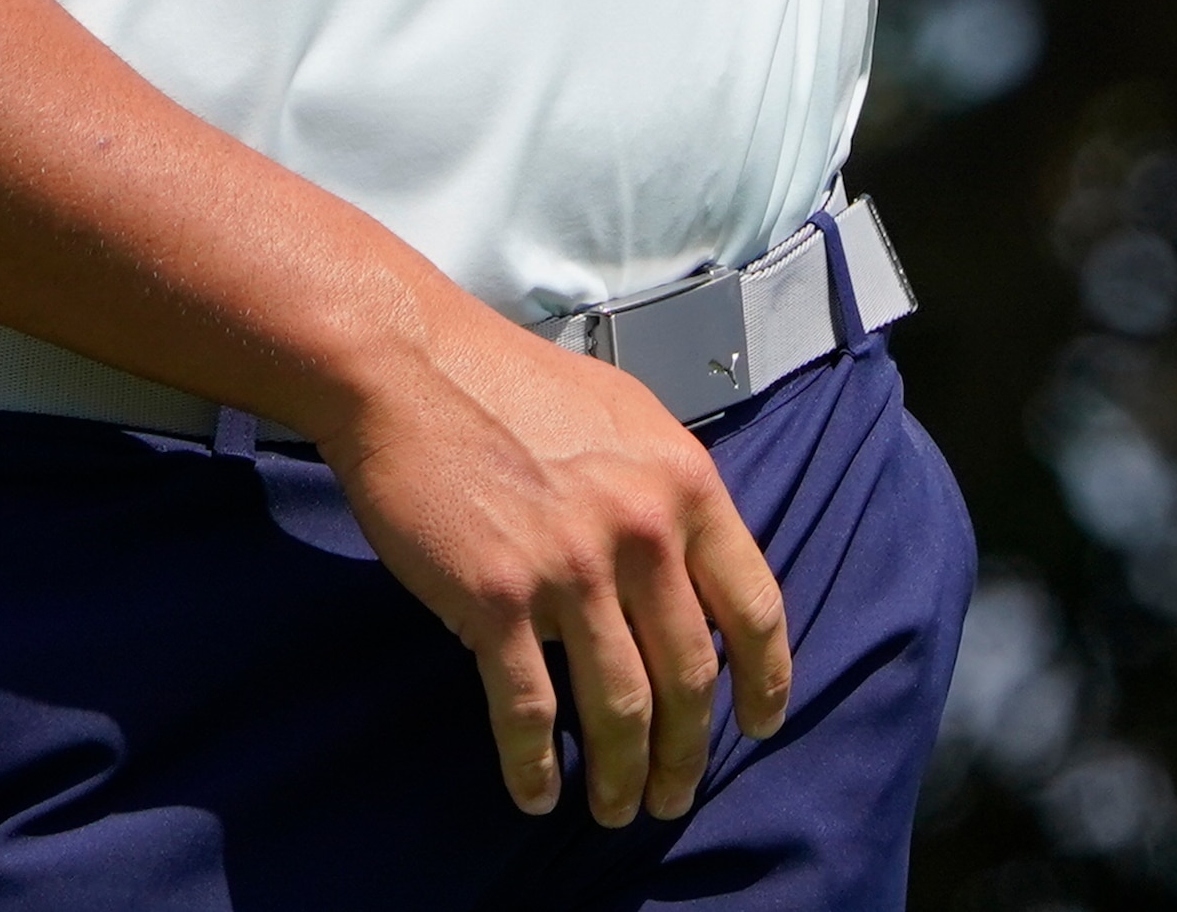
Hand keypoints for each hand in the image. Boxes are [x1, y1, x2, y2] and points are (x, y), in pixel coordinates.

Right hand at [315, 301, 794, 826]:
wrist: (411, 369)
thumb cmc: (511, 384)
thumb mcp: (627, 420)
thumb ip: (668, 494)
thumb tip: (690, 571)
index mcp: (685, 485)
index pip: (754, 606)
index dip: (765, 679)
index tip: (761, 723)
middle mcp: (641, 531)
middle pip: (689, 674)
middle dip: (687, 751)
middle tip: (675, 792)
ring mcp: (569, 568)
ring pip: (619, 704)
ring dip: (621, 773)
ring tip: (615, 807)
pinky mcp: (496, 599)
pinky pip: (528, 708)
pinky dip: (534, 764)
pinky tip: (538, 792)